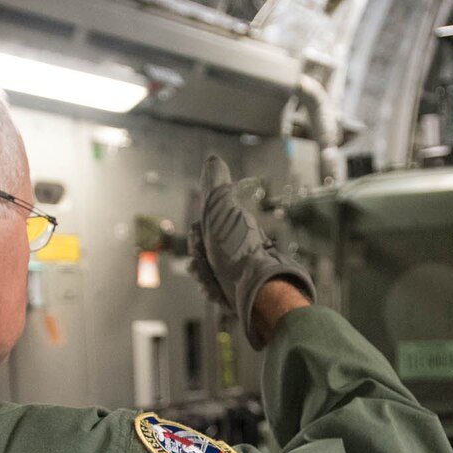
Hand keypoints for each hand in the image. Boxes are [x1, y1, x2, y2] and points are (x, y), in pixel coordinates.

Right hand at [187, 155, 314, 349]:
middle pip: (201, 253)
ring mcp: (237, 269)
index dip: (196, 237)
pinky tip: (219, 294)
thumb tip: (212, 159)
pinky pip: (214, 291)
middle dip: (198, 260)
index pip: (201, 231)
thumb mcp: (222, 210)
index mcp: (232, 227)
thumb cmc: (235, 251)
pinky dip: (213, 292)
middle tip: (206, 264)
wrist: (255, 290)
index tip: (202, 241)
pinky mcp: (238, 290)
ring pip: (205, 273)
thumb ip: (215, 185)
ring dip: (204, 278)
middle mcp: (235, 247)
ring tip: (213, 283)